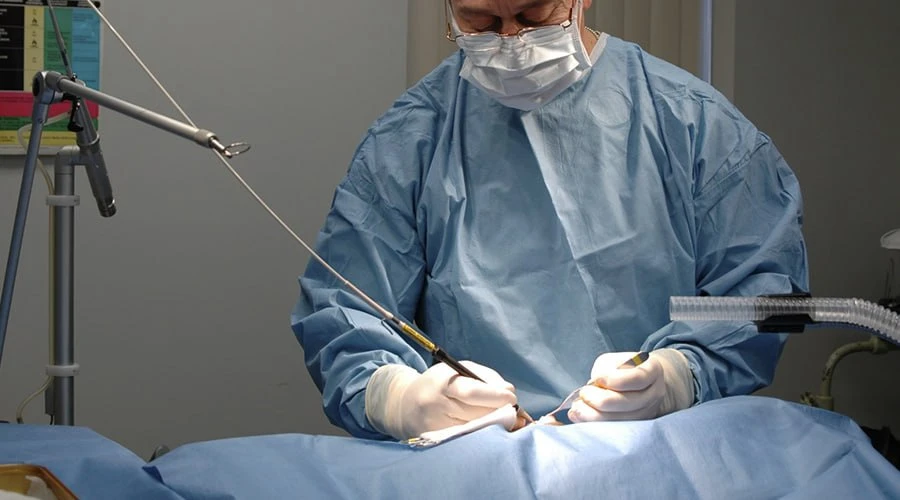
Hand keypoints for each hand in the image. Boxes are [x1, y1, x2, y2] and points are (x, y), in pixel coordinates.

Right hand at [365, 361, 518, 439]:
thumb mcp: (460, 370)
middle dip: (502, 413)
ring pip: (476, 431)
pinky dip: (484, 437)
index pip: (471, 392)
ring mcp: (436, 428)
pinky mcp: (438, 443)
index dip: (495, 396)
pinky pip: (468, 441)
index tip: (512, 397)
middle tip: (517, 412)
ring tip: (508, 421)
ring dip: (497, 426)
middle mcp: (436, 407)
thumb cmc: (442, 384)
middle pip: (476, 415)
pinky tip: (492, 431)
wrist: (406, 406)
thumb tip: (510, 395)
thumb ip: (487, 378)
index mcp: (442, 384)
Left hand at [568, 349, 693, 421]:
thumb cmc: (623, 368)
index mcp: (652, 371)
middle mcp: (654, 394)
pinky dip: (595, 425)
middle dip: (599, 400)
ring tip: (577, 409)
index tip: (597, 379)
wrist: (642, 382)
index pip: (637, 378)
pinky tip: (580, 418)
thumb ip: (605, 371)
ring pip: (622, 421)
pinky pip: (616, 431)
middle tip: (583, 394)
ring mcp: (648, 413)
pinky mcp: (637, 428)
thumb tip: (593, 387)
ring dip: (594, 415)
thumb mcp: (614, 360)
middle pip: (628, 403)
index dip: (614, 380)